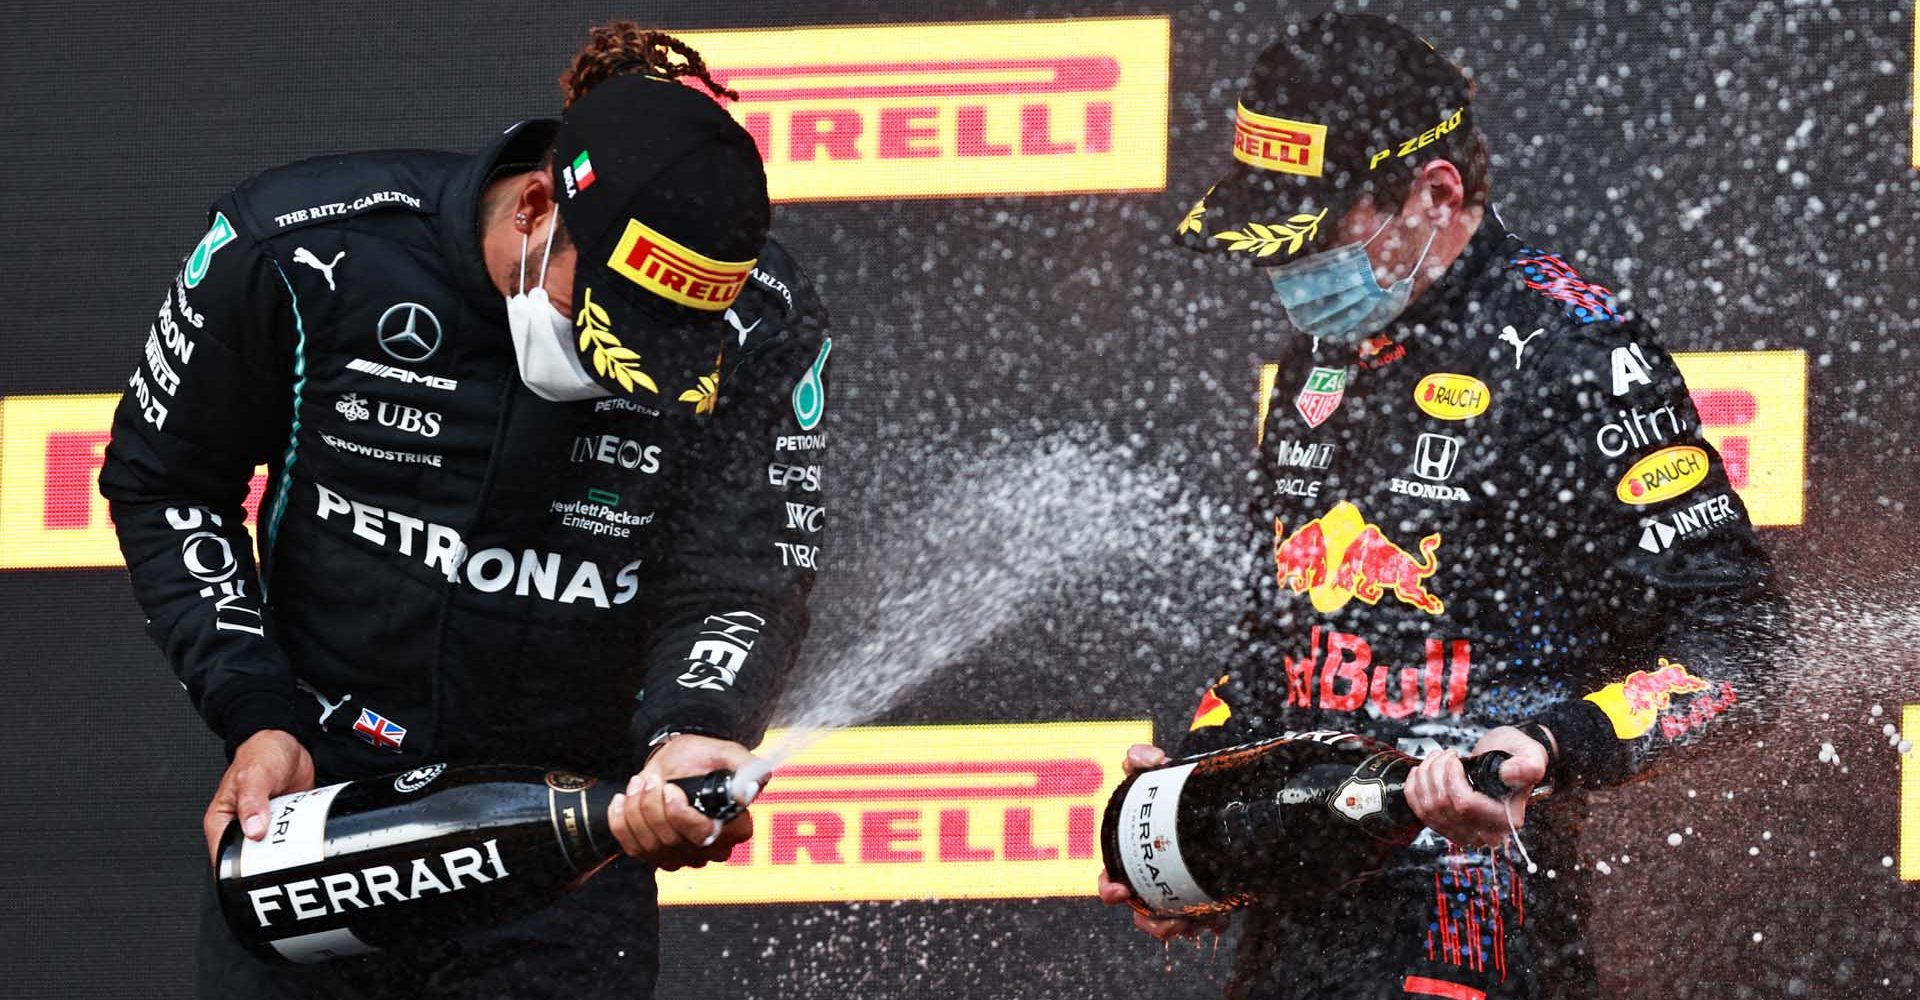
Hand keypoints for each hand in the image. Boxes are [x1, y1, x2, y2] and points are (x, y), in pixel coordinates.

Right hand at [204, 729, 315, 866]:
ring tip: (299, 857)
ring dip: (285, 856)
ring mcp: (263, 827)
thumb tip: (253, 829)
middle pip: (249, 860)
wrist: (289, 743)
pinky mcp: (283, 824)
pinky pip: (290, 841)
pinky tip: (308, 845)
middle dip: (266, 867)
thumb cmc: (261, 752)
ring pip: (272, 853)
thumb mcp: (254, 775)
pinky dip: (298, 844)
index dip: (235, 872)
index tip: (255, 879)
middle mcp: (240, 827)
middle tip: (283, 867)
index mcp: (222, 820)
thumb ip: (252, 801)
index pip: (222, 858)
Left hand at [608, 734, 755, 870]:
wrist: (677, 762)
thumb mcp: (726, 753)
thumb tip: (747, 793)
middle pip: (673, 842)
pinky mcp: (657, 857)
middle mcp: (711, 849)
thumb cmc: (702, 758)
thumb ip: (745, 767)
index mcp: (735, 827)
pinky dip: (621, 822)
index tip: (670, 789)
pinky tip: (623, 800)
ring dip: (636, 810)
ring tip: (640, 782)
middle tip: (651, 779)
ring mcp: (683, 857)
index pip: (705, 836)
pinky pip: (632, 848)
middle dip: (653, 807)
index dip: (682, 816)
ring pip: (650, 846)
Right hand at [1095, 744, 1230, 941]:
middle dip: (1154, 925)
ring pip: (1173, 924)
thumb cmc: (1166, 792)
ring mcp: (1174, 892)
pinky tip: (1218, 919)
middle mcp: (1149, 881)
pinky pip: (1202, 920)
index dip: (1110, 891)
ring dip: (1182, 928)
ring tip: (1199, 923)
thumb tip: (1150, 759)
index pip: (1110, 884)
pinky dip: (1209, 923)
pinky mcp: (1201, 897)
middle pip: (1144, 916)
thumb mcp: (1151, 772)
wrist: (1202, 798)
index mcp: (1130, 859)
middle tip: (1172, 922)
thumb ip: (1141, 757)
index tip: (1121, 891)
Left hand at [1404, 726, 1549, 847]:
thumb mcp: (1530, 754)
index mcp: (1507, 819)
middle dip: (1435, 772)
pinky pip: (1420, 813)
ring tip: (1435, 758)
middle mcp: (1486, 833)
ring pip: (1429, 809)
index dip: (1451, 778)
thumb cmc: (1516, 756)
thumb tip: (1510, 774)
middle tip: (1445, 753)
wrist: (1503, 762)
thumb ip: (1529, 765)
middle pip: (1442, 807)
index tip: (1455, 757)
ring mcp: (1465, 834)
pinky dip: (1414, 789)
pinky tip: (1421, 772)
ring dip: (1424, 777)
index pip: (1465, 805)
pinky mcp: (1449, 828)